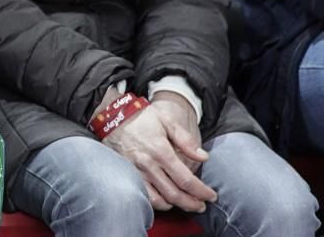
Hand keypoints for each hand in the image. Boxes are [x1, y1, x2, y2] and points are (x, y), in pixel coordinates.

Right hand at [104, 94, 215, 212]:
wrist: (111, 117)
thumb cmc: (141, 117)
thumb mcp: (166, 120)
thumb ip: (186, 140)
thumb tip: (203, 157)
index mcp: (160, 151)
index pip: (186, 179)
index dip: (201, 191)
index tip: (211, 195)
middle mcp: (148, 165)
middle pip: (175, 194)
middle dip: (192, 203)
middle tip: (203, 205)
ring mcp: (136, 172)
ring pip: (160, 199)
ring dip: (177, 206)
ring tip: (188, 205)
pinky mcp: (128, 175)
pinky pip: (144, 196)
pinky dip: (158, 203)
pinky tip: (167, 201)